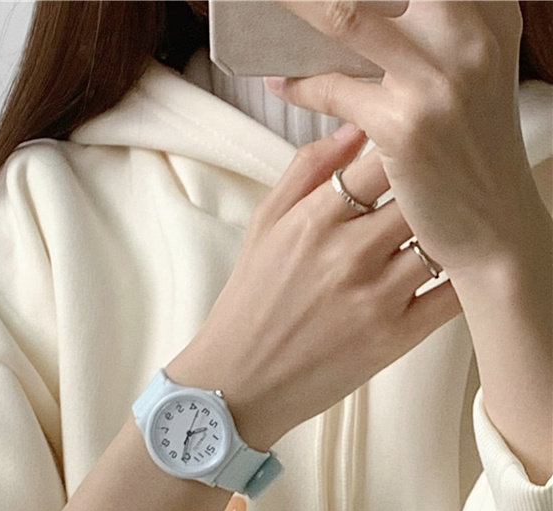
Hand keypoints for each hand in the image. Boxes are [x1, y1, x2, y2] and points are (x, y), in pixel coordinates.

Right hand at [166, 125, 461, 449]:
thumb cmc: (251, 301)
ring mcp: (376, 297)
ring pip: (442, 239)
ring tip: (447, 225)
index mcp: (314, 220)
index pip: (383, 156)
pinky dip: (461, 275)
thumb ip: (306, 170)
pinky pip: (451, 295)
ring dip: (447, 229)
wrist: (239, 381)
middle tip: (439, 185)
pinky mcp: (396, 337)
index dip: (405, 145)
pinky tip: (456, 266)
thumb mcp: (263, 225)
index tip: (411, 148)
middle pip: (423, 193)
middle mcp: (349, 254)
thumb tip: (356, 126)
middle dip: (434, 185)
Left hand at [265, 1, 538, 274]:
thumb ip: (441, 36)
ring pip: (349, 18)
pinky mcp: (406, 124)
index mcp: (489, 18)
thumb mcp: (474, 80)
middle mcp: (470, 37)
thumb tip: (386, 13)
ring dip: (299, 8)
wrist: (496, 228)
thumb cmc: (476, 159)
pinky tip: (281, 83)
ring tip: (273, 2)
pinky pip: (335, 89)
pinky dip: (301, 85)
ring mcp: (438, 79)